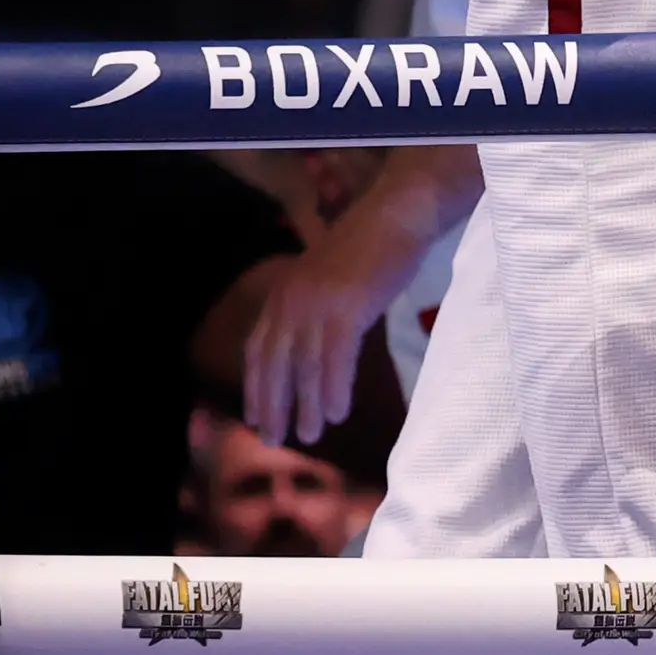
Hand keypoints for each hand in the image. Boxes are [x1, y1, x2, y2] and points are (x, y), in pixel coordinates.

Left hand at [239, 235, 401, 447]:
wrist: (398, 214)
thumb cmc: (373, 243)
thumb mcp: (331, 276)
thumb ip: (317, 305)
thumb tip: (318, 342)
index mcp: (283, 293)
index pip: (258, 349)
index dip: (257, 386)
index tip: (257, 417)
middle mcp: (290, 301)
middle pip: (274, 364)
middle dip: (273, 405)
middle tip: (274, 440)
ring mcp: (316, 304)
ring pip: (305, 367)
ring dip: (306, 406)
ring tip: (310, 436)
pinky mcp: (346, 309)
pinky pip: (335, 359)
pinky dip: (334, 390)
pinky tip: (337, 413)